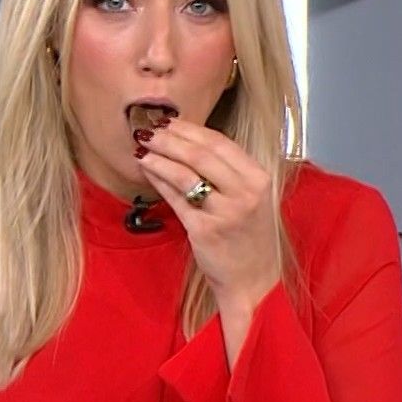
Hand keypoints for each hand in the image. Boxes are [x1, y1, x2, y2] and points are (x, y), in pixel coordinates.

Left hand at [135, 119, 281, 357]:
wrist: (254, 280)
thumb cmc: (249, 237)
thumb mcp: (250, 197)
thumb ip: (229, 171)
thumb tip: (190, 142)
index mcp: (259, 178)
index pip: (220, 143)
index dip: (190, 129)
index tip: (168, 121)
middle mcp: (245, 192)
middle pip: (200, 154)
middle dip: (169, 139)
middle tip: (147, 130)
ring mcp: (225, 212)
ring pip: (185, 174)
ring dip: (159, 158)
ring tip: (141, 148)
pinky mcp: (205, 230)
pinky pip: (176, 199)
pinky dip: (159, 181)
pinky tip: (148, 171)